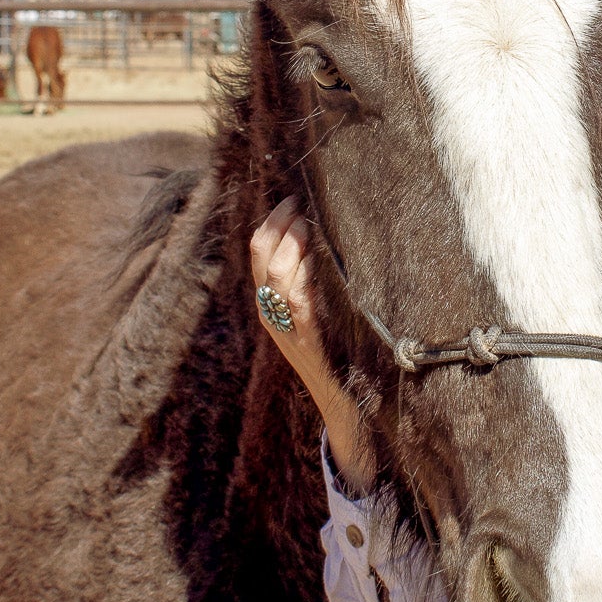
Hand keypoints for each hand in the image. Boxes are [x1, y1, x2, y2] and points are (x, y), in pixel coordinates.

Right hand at [249, 195, 371, 491]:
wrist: (343, 402)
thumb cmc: (336, 352)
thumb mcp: (315, 312)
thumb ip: (310, 281)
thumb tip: (321, 238)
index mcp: (269, 303)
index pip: (257, 252)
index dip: (271, 221)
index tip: (291, 199)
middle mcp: (270, 313)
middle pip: (261, 256)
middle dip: (280, 225)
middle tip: (300, 206)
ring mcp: (286, 328)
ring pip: (276, 276)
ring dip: (293, 245)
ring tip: (310, 227)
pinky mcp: (308, 340)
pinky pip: (299, 303)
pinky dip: (306, 277)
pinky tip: (318, 259)